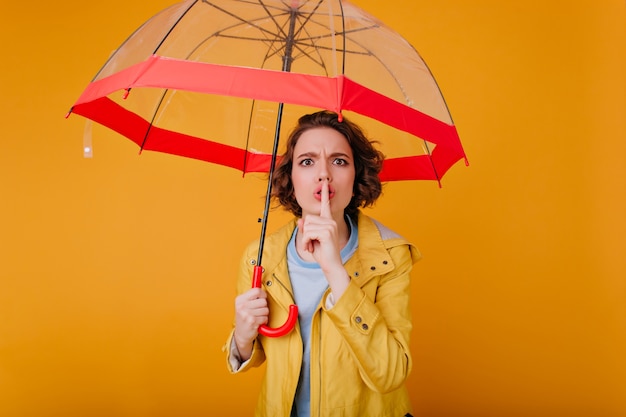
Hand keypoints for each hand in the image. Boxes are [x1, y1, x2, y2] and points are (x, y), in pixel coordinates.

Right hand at [233, 287, 267, 359]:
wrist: (241, 334)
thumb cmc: (245, 318)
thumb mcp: (243, 305)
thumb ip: (252, 296)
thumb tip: (261, 283)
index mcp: (240, 299)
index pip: (257, 290)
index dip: (262, 294)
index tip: (261, 298)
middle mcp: (242, 306)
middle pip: (263, 301)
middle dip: (263, 306)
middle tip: (257, 311)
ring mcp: (246, 314)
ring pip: (266, 310)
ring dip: (264, 315)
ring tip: (257, 317)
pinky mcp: (252, 322)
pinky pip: (265, 318)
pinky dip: (264, 321)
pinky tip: (257, 322)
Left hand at [297, 179, 349, 298]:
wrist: (331, 265)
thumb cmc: (322, 252)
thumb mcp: (311, 239)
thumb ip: (306, 228)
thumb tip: (300, 221)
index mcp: (328, 221)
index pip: (325, 204)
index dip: (324, 194)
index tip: (324, 183)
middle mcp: (330, 221)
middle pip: (308, 218)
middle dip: (305, 232)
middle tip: (311, 243)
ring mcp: (330, 225)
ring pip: (307, 226)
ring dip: (305, 238)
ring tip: (312, 246)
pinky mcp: (327, 232)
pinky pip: (308, 233)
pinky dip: (306, 242)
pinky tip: (312, 248)